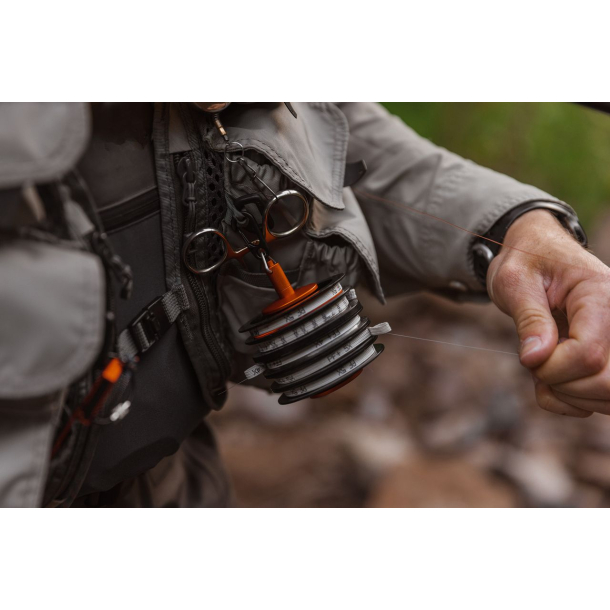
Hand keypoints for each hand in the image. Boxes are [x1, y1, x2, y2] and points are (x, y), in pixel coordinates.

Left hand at [488, 209, 609, 417]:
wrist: (536, 255)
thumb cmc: (526, 263)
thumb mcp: (515, 281)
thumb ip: (528, 319)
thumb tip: (536, 358)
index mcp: (601, 294)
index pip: (588, 354)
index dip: (551, 367)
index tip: (526, 356)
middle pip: (607, 382)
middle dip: (561, 384)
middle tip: (534, 362)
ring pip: (609, 397)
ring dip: (566, 394)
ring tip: (542, 365)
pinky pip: (602, 401)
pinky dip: (572, 401)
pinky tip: (551, 377)